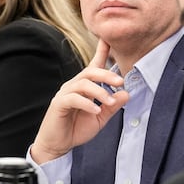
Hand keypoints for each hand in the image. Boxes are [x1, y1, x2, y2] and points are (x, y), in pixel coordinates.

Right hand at [30, 40, 128, 163]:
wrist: (58, 145)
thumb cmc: (76, 130)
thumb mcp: (100, 118)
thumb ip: (112, 106)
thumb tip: (126, 93)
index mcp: (84, 87)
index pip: (93, 66)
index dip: (101, 51)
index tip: (108, 38)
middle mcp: (74, 86)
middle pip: (90, 71)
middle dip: (106, 74)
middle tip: (120, 82)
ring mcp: (65, 94)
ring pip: (83, 84)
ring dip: (99, 92)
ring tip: (110, 102)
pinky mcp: (59, 104)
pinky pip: (73, 98)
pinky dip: (86, 103)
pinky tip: (96, 111)